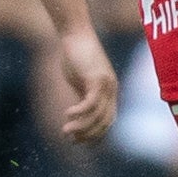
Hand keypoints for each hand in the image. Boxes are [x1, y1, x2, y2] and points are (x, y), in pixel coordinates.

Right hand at [50, 22, 120, 144]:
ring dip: (81, 127)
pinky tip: (67, 115)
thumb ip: (83, 96)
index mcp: (110, 91)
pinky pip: (90, 103)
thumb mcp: (81, 81)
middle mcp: (111, 89)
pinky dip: (79, 112)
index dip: (96, 135)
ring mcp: (106, 84)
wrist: (76, 34)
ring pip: (97, 115)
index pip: (108, 121)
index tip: (80, 142)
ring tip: (66, 131)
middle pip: (105, 122)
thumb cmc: (76, 56)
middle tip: (71, 139)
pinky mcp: (96, 78)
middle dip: (88, 134)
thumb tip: (79, 114)